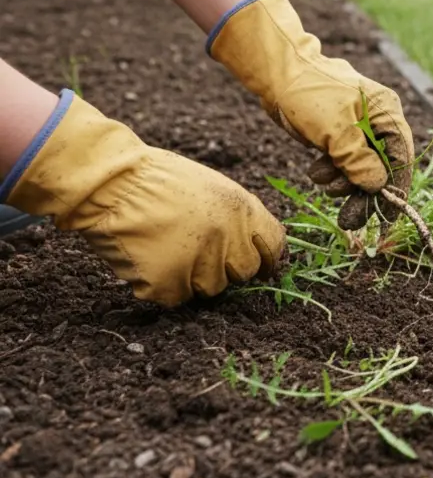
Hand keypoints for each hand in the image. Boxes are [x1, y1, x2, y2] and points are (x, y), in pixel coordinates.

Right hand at [2, 91, 284, 306]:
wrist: (113, 182)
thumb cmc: (159, 180)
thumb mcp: (214, 188)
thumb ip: (239, 218)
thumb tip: (258, 249)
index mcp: (243, 210)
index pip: (274, 245)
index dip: (267, 257)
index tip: (260, 265)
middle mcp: (228, 239)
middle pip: (243, 272)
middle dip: (226, 267)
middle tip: (198, 252)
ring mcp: (199, 263)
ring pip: (210, 288)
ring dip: (192, 277)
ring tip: (167, 249)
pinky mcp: (168, 283)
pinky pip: (175, 297)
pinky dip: (162, 285)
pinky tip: (148, 259)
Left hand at [208, 0, 414, 230]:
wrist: (276, 73)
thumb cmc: (308, 93)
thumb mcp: (334, 129)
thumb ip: (358, 160)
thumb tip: (377, 185)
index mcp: (386, 112)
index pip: (401, 156)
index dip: (396, 189)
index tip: (386, 218)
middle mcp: (378, 121)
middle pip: (381, 166)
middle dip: (363, 193)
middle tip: (350, 220)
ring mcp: (358, 128)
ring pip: (360, 167)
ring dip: (342, 182)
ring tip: (321, 182)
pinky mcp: (339, 134)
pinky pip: (343, 162)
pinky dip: (331, 172)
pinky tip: (315, 172)